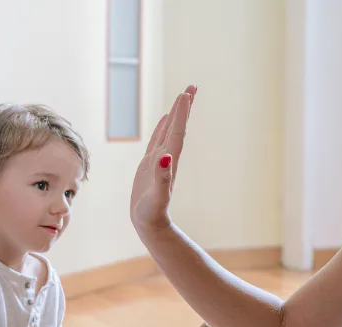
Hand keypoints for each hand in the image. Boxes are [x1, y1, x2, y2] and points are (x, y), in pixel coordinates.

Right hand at [130, 85, 197, 232]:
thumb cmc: (152, 213)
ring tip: (182, 97)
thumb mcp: (157, 196)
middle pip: (177, 127)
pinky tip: (165, 119)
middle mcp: (167, 158)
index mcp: (169, 161)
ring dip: (176, 114)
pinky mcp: (149, 165)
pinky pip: (157, 140)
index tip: (186, 94)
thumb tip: (166, 157)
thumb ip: (162, 178)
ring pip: (169, 131)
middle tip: (192, 86)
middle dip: (184, 107)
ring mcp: (158, 160)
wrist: (150, 225)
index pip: (177, 132)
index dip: (181, 113)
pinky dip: (162, 127)